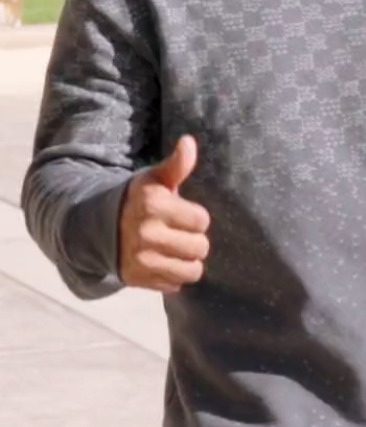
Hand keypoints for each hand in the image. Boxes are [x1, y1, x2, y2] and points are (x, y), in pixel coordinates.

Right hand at [119, 135, 209, 293]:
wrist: (101, 226)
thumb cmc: (139, 199)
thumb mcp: (155, 179)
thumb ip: (176, 164)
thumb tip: (188, 141)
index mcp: (153, 204)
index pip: (202, 220)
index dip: (196, 217)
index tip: (183, 214)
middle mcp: (146, 233)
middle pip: (200, 247)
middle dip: (194, 240)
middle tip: (179, 232)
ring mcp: (141, 259)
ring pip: (192, 270)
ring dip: (188, 260)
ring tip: (176, 249)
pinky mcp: (138, 280)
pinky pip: (175, 285)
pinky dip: (173, 275)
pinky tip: (162, 261)